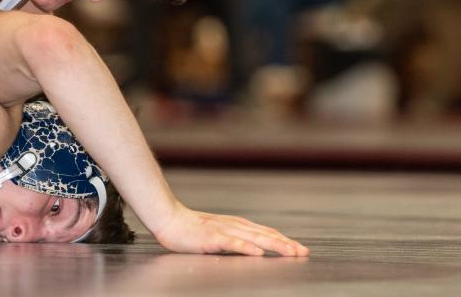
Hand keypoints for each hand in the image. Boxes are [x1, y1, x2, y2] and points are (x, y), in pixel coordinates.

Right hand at [152, 203, 308, 256]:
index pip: (265, 233)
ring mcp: (223, 230)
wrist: (168, 218)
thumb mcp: (217, 232)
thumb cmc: (189, 229)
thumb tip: (254, 248)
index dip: (284, 240)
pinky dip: (245, 247)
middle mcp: (233, 225)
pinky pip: (231, 243)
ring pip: (253, 237)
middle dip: (285, 244)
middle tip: (303, 252)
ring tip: (289, 252)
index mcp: (236, 225)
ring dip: (273, 244)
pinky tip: (256, 253)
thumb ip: (235, 238)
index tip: (299, 249)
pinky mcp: (211, 237)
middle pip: (265, 234)